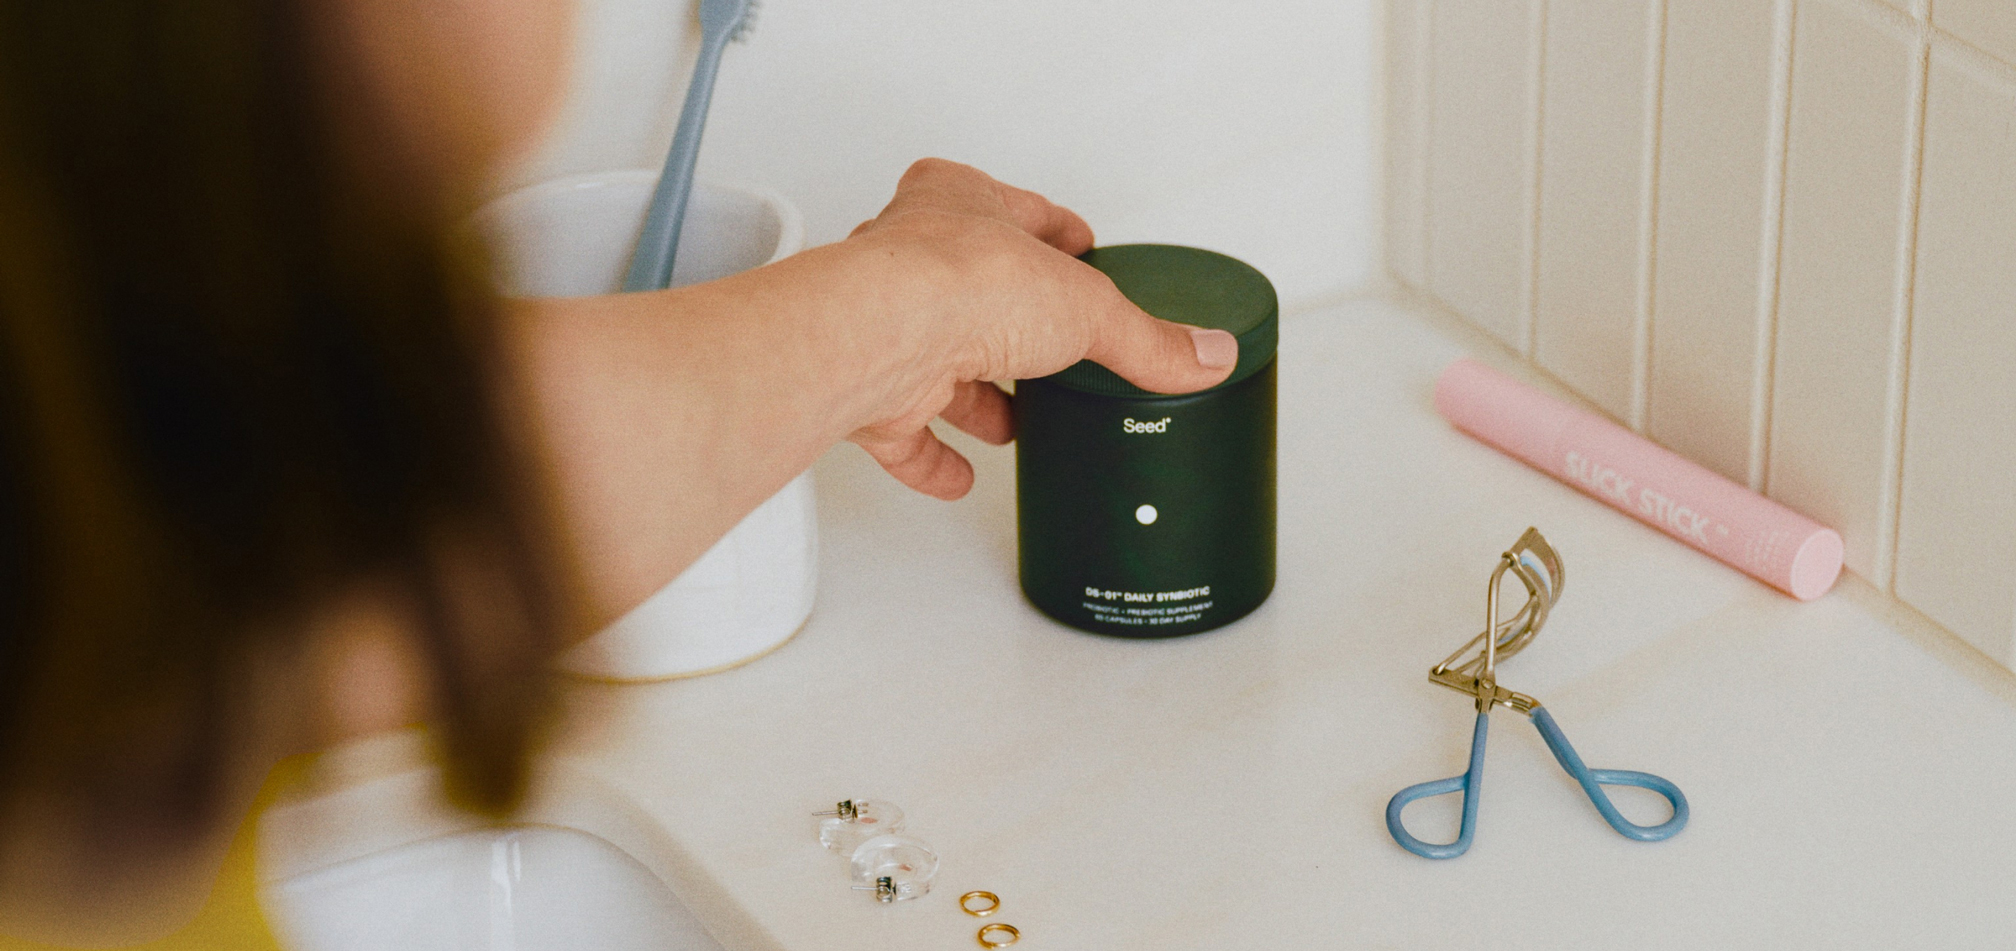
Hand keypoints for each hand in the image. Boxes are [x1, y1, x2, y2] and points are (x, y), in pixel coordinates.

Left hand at [840, 159, 1237, 499]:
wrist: (880, 337)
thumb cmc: (961, 280)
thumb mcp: (1088, 306)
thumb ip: (1147, 340)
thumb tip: (1206, 354)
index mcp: (961, 202)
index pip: (1016, 209)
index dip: (1052, 228)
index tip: (1078, 243)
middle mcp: (911, 259)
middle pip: (970, 288)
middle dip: (1009, 323)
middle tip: (1044, 342)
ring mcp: (885, 326)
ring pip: (935, 362)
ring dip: (973, 397)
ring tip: (1010, 421)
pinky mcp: (869, 391)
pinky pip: (903, 434)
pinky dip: (931, 459)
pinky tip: (961, 477)